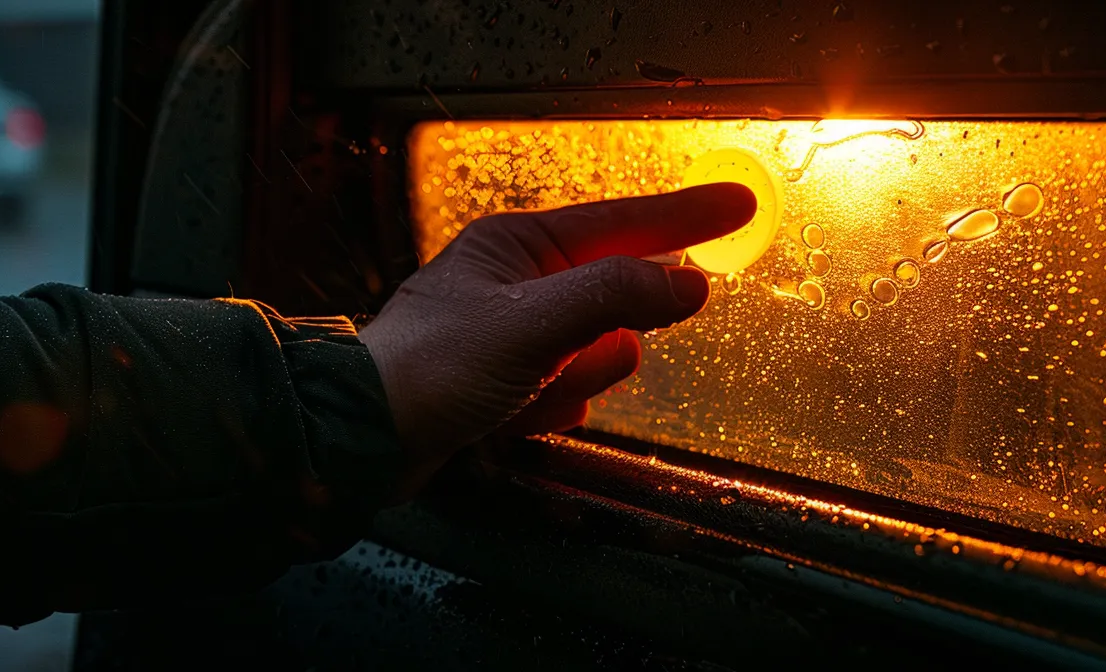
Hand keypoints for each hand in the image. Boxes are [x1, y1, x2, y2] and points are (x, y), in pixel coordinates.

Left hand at [358, 183, 756, 486]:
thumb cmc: (430, 367)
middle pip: (614, 301)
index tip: (741, 204)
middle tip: (562, 356)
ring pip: (595, 356)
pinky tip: (511, 416)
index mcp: (517, 246)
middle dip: (597, 341)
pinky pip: (566, 393)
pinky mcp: (505, 384)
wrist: (364, 439)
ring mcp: (513, 336)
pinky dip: (547, 409)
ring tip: (523, 392)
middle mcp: (516, 283)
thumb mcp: (532, 323)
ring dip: (570, 381)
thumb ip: (615, 296)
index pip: (623, 222)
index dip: (687, 216)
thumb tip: (689, 283)